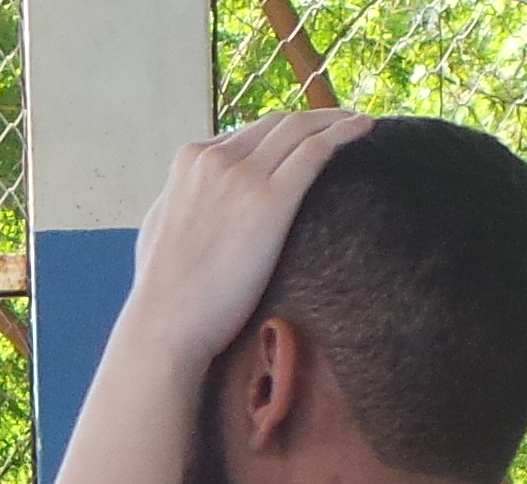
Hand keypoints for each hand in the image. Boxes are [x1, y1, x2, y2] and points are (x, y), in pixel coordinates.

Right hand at [118, 110, 375, 371]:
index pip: (246, 135)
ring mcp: (242, 176)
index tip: (303, 139)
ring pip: (299, 129)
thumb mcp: (162, 227)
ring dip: (334, 119)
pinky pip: (315, 151)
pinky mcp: (269, 201)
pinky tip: (364, 129)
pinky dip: (343, 132)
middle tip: (342, 122)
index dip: (279, 134)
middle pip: (276, 124)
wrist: (166, 322)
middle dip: (312, 119)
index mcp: (190, 161)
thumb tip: (190, 200)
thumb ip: (182, 202)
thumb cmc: (162, 292)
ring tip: (360, 123)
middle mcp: (215, 159)